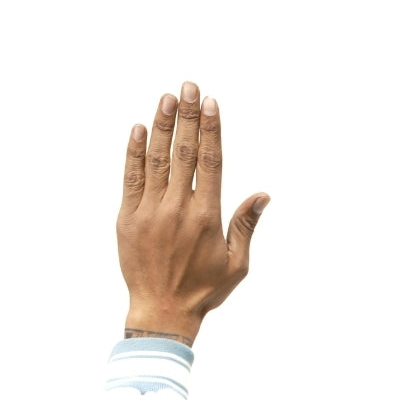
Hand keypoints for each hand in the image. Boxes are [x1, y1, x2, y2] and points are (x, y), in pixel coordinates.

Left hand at [117, 81, 268, 343]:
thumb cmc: (204, 291)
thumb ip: (246, 225)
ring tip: (168, 98)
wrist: (162, 312)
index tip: (211, 104)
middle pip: (184, 152)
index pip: (210, 163)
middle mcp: (177, 209)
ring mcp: (150, 211)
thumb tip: (262, 195)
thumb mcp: (236, 264)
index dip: (211, 130)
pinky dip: (135, 152)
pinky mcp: (128, 218)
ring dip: (163, 125)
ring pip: (157, 159)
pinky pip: (131, 177)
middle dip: (188, 116)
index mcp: (206, 217)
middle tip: (190, 86)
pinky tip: (140, 129)